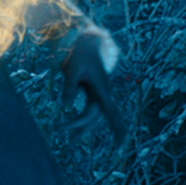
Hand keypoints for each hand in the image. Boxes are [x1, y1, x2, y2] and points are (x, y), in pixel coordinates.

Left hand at [59, 27, 124, 141]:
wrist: (86, 39)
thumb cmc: (79, 52)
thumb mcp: (72, 68)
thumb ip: (69, 87)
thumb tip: (65, 107)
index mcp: (101, 89)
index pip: (111, 114)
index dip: (117, 130)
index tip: (120, 145)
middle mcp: (102, 93)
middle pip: (94, 116)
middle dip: (82, 128)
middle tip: (69, 141)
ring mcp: (98, 93)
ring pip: (92, 114)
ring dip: (80, 125)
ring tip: (69, 139)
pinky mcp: (92, 91)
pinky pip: (90, 109)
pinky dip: (82, 119)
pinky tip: (75, 127)